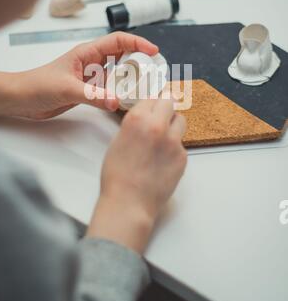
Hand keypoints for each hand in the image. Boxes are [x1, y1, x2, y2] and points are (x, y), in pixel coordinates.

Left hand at [0, 33, 157, 119]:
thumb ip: (92, 95)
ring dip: (133, 78)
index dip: (138, 42)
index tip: (154, 51)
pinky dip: (123, 92)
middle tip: (157, 71)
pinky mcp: (91, 90)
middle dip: (141, 60)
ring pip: (119, 73)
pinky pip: (112, 88)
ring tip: (149, 85)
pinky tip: (130, 100)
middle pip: (124, 55)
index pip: (118, 41)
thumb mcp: (67, 89)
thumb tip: (116, 101)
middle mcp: (93, 62)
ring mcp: (93, 77)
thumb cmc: (38, 85)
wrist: (23, 98)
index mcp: (87, 52)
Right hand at [88, 99, 186, 253]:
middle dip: (165, 107)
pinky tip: (162, 160)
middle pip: (169, 102)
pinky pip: (181, 143)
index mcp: (137, 119)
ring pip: (180, 120)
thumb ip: (134, 125)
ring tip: (163, 137)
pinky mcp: (183, 156)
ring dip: (173, 124)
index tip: (152, 105)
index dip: (150, 103)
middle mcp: (157, 125)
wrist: (129, 203)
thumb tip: (145, 118)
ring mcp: (173, 141)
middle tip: (161, 115)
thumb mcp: (117, 141)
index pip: (151, 97)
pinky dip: (174, 147)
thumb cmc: (117, 176)